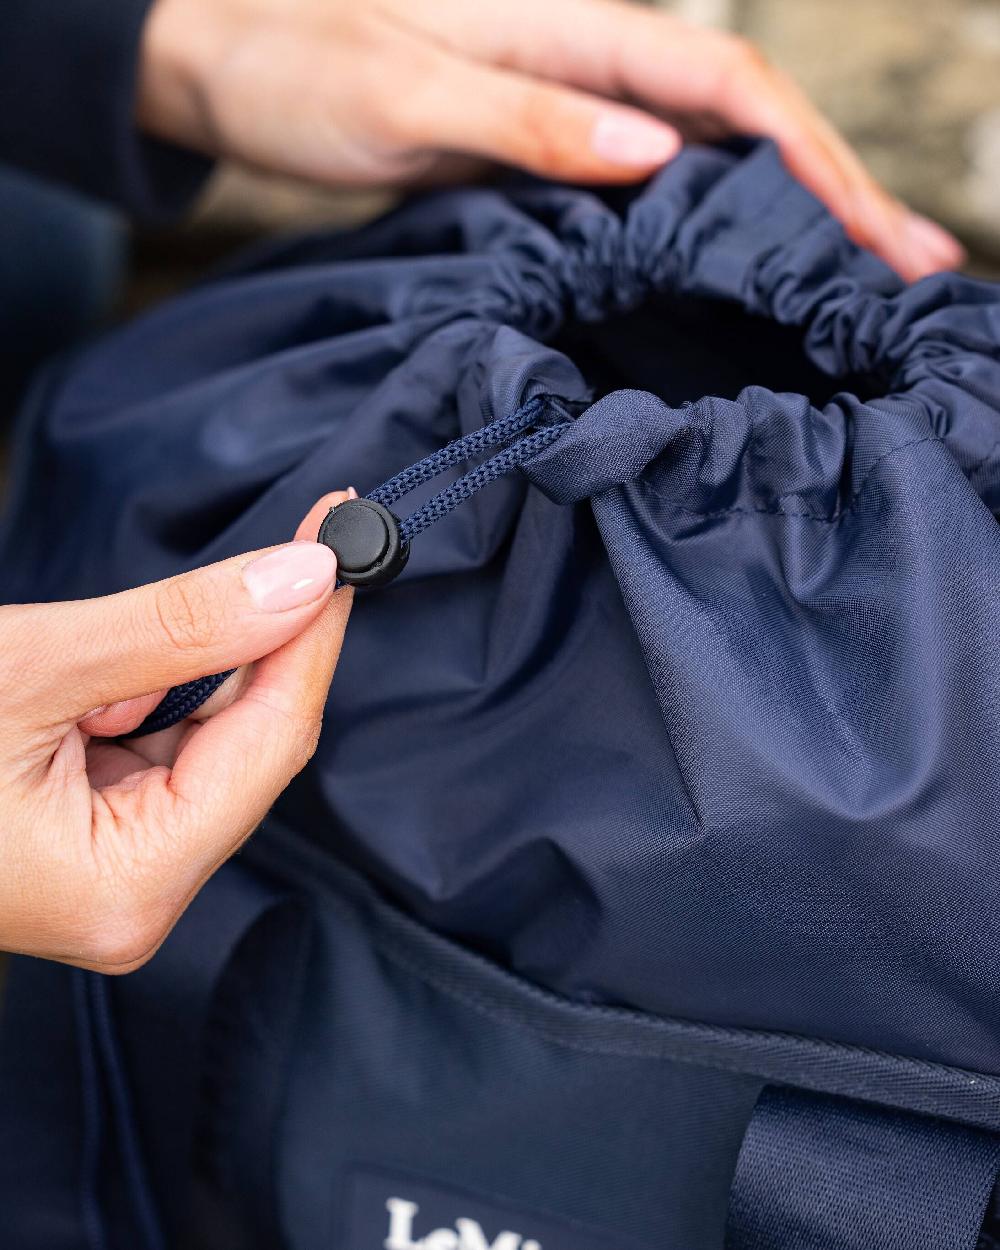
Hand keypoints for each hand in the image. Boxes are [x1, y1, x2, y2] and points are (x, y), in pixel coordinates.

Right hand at [0, 493, 351, 971]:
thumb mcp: (33, 668)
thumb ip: (179, 627)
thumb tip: (302, 581)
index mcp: (129, 885)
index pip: (273, 742)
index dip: (315, 636)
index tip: (343, 545)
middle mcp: (136, 895)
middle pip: (253, 746)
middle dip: (275, 640)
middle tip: (312, 542)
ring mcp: (116, 870)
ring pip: (211, 744)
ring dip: (207, 662)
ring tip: (178, 607)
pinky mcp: (94, 838)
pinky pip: (163, 751)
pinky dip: (160, 691)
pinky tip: (124, 666)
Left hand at [137, 0, 962, 281]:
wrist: (234, 60)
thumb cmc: (303, 62)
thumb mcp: (408, 92)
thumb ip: (530, 120)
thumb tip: (653, 152)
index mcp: (580, 32)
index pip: (734, 95)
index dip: (817, 167)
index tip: (878, 243)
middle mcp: (596, 66)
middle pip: (751, 128)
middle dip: (838, 199)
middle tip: (916, 277)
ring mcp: (578, 111)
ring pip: (715, 162)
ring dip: (792, 219)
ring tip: (860, 289)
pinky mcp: (552, 155)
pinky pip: (659, 192)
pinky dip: (716, 233)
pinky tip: (744, 279)